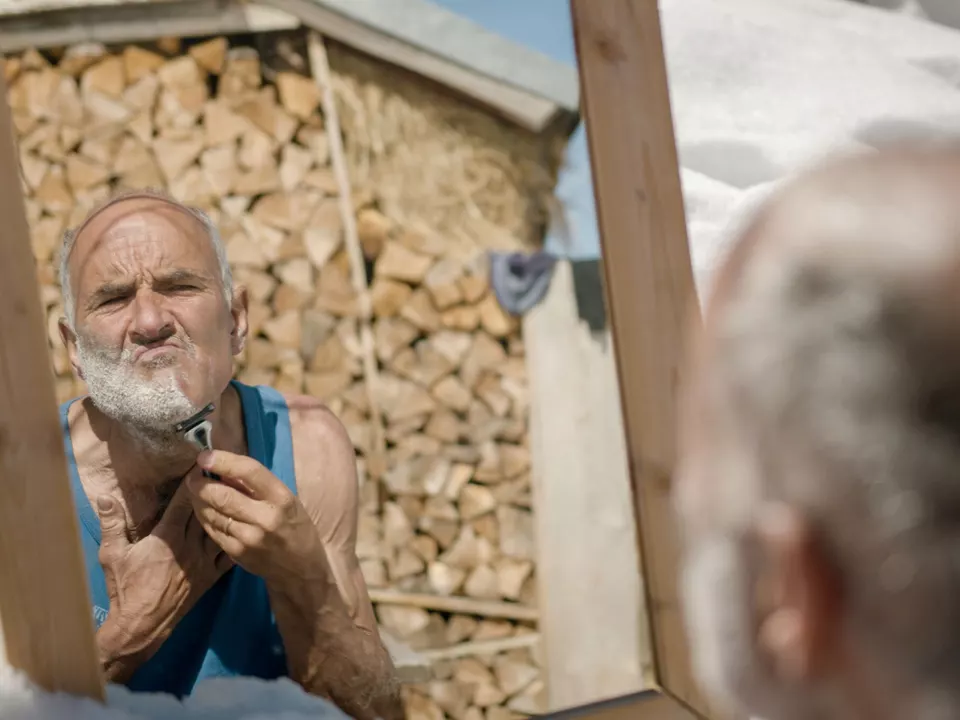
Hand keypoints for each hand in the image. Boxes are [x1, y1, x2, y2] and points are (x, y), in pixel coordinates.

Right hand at [96, 480, 232, 674]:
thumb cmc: (125, 589)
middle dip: (215, 490)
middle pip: (208, 512)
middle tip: (224, 470)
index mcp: (167, 538)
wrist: (141, 626)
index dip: (193, 482)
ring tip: (239, 492)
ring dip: (230, 511)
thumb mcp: (112, 555)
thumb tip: (105, 497)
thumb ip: (111, 524)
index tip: (201, 463)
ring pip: (223, 529)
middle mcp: (190, 547)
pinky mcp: (211, 577)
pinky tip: (245, 526)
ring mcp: (204, 562)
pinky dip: (237, 539)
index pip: (184, 503)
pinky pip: (230, 555)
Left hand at [186, 450, 327, 591]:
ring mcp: (248, 538)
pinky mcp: (236, 552)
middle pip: (222, 494)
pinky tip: (202, 508)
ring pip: (211, 512)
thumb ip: (257, 485)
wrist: (299, 568)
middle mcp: (265, 518)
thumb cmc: (294, 526)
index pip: (249, 471)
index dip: (223, 461)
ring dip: (197, 498)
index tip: (205, 455)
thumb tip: (224, 466)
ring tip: (195, 488)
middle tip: (193, 474)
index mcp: (282, 498)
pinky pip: (211, 528)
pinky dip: (203, 515)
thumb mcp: (286, 500)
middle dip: (200, 482)